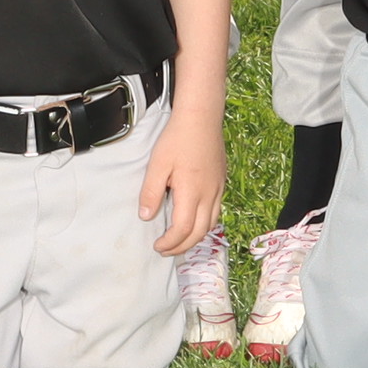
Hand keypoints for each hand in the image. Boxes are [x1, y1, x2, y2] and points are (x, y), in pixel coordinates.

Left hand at [139, 113, 224, 256]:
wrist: (201, 117)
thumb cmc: (178, 138)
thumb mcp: (157, 164)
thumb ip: (151, 192)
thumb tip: (146, 216)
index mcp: (192, 192)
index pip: (183, 229)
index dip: (170, 242)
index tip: (157, 245)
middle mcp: (209, 194)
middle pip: (200, 232)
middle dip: (182, 246)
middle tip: (166, 250)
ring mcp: (218, 188)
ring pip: (212, 223)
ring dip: (195, 237)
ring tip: (179, 240)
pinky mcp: (221, 181)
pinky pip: (216, 210)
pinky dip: (204, 223)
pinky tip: (193, 219)